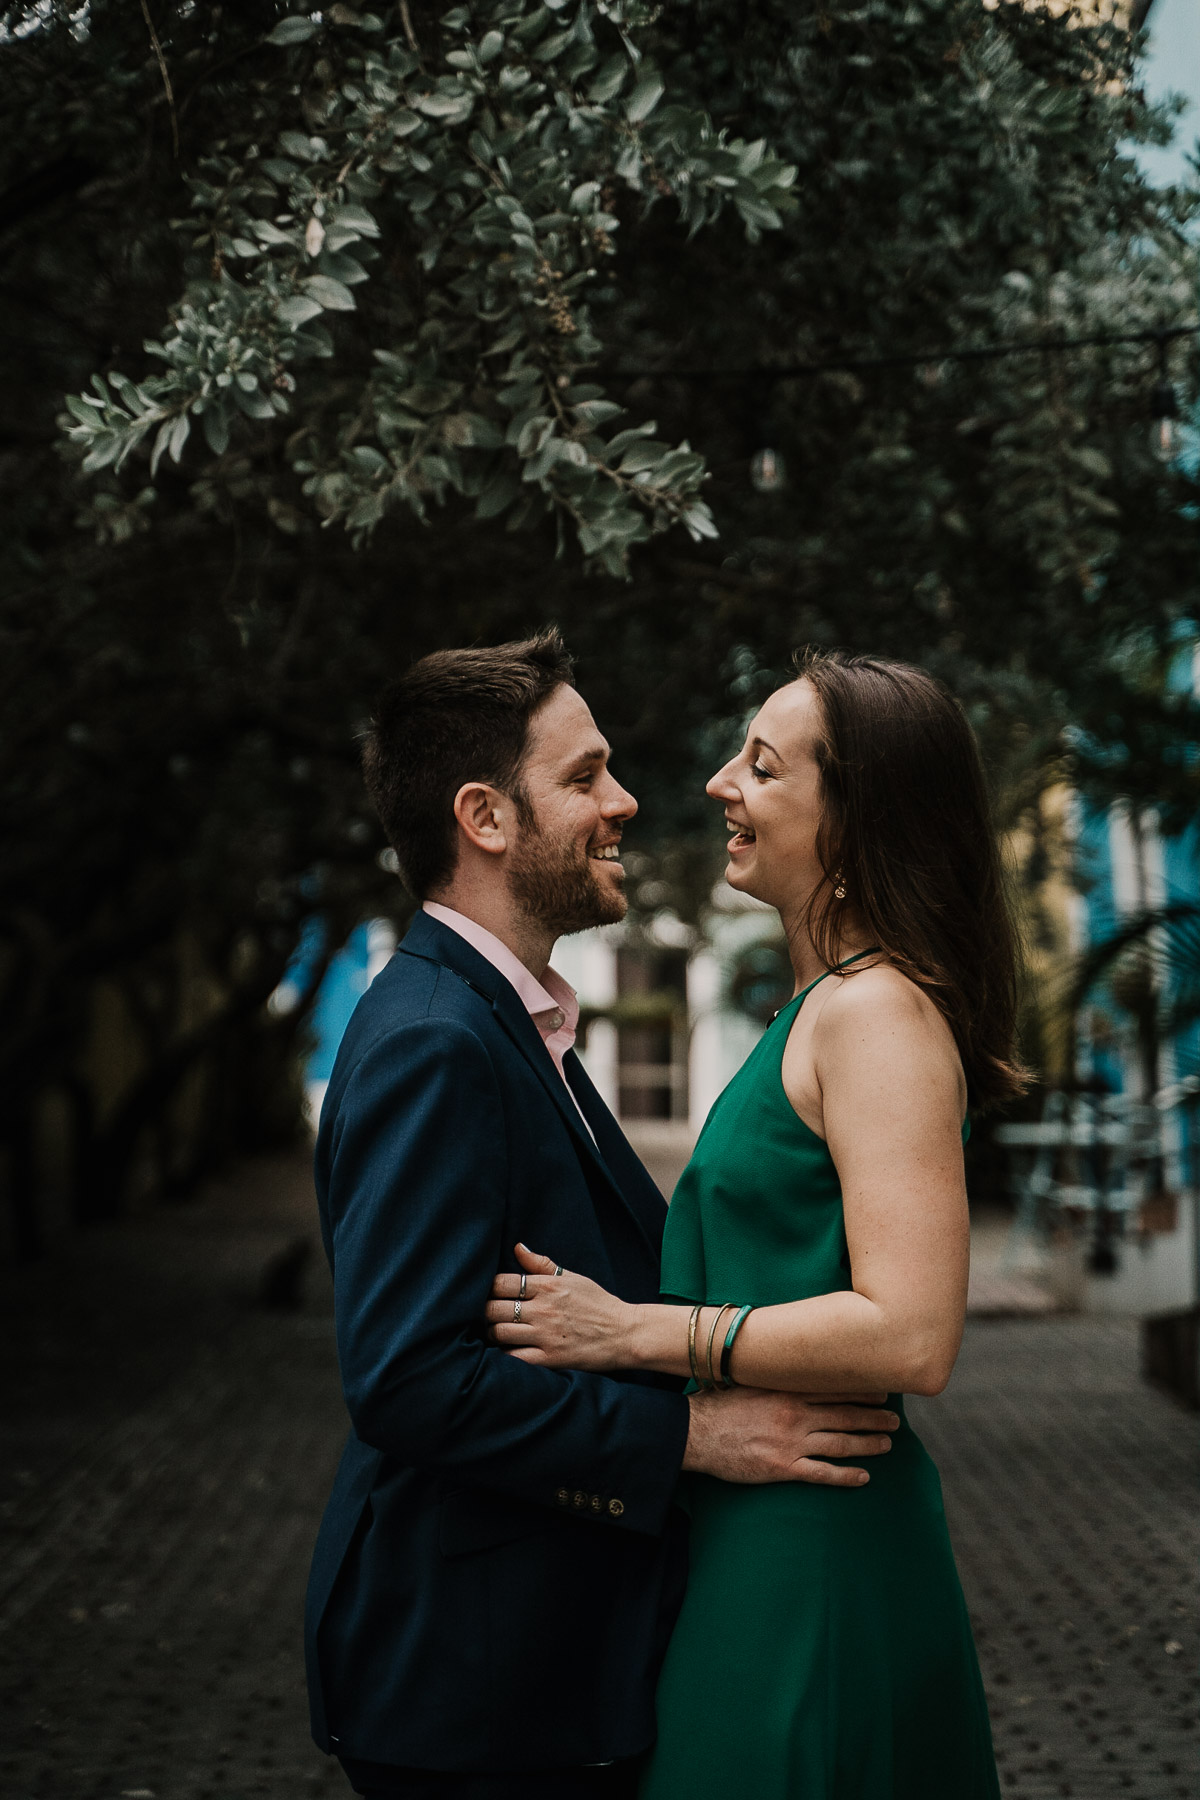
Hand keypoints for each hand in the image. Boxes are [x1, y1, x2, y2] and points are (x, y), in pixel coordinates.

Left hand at [486, 1244, 637, 1371]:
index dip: (490, 1288)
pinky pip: (514, 1358)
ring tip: (497, 1333)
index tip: (492, 1294)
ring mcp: (546, 1335)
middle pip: (494, 1308)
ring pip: (500, 1333)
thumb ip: (543, 1264)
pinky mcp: (550, 1358)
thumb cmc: (598, 1303)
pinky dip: (505, 1355)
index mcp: (548, 1286)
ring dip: (493, 1333)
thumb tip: (518, 1248)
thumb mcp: (573, 1278)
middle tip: (489, 1315)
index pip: (501, 1283)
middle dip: (486, 1312)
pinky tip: (508, 1350)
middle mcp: (544, 1309)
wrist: (624, 1333)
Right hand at [683, 1387, 897, 1487]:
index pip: (835, 1387)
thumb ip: (777, 1376)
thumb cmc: (720, 1403)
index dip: (863, 1390)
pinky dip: (846, 1476)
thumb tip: (795, 1364)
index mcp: (788, 1389)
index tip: (883, 1390)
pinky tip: (863, 1478)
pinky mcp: (783, 1468)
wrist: (695, 1432)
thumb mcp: (752, 1380)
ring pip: (841, 1443)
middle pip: (846, 1414)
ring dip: (868, 1443)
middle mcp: (795, 1414)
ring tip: (887, 1444)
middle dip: (874, 1417)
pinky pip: (823, 1474)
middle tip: (895, 1419)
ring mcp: (791, 1442)